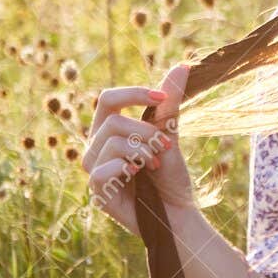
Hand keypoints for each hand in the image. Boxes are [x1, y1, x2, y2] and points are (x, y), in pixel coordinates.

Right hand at [80, 63, 194, 236]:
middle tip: (165, 146)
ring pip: (111, 141)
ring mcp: (94, 170)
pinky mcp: (97, 192)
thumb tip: (184, 65)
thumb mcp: (171, 133)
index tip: (162, 98)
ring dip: (142, 150)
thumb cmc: (171, 176)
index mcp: (109, 131)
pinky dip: (127, 168)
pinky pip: (104, 168)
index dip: (133, 94)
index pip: (107, 99)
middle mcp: (96, 148)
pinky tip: (139, 176)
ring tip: (155, 165)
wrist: (178, 212)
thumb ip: (169, 103)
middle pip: (111, 120)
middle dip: (145, 130)